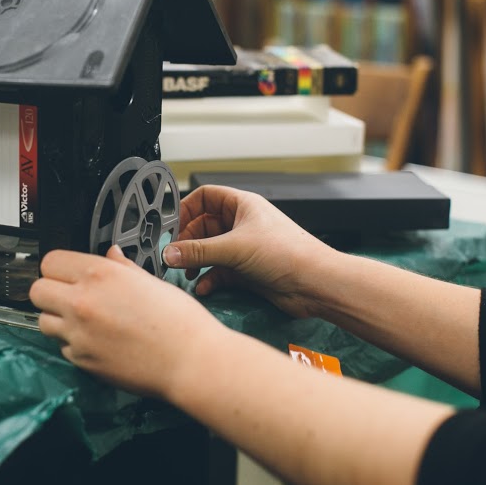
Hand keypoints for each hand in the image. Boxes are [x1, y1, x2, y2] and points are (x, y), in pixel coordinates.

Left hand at [29, 245, 226, 398]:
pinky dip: (73, 343)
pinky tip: (97, 341)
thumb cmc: (180, 322)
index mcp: (100, 274)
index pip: (50, 261)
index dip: (58, 267)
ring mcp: (78, 333)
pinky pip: (62, 346)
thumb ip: (122, 267)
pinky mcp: (81, 360)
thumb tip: (112, 255)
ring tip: (81, 320)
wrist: (190, 362)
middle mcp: (82, 302)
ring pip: (42, 321)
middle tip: (68, 296)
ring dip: (57, 319)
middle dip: (50, 292)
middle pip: (37, 291)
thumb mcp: (151, 281)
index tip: (66, 273)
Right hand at [162, 185, 333, 317]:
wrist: (315, 283)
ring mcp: (244, 247)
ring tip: (188, 273)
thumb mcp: (235, 247)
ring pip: (210, 250)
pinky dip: (209, 278)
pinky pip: (219, 271)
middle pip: (203, 227)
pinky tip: (204, 286)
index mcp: (242, 205)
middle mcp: (242, 224)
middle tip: (175, 256)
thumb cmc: (289, 253)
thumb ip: (198, 251)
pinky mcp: (247, 270)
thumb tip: (170, 253)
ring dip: (196, 262)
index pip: (205, 197)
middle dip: (188, 242)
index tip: (172, 227)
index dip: (187, 209)